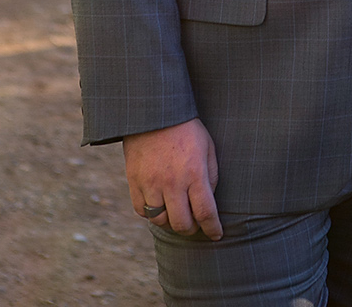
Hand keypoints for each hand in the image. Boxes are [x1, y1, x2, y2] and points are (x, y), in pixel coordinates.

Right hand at [122, 118, 221, 239]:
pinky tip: (160, 206)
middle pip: (181, 223)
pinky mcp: (134, 182)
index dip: (213, 228)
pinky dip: (152, 214)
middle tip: (196, 225)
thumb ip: (211, 176)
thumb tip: (209, 201)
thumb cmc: (187, 130)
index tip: (217, 236)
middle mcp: (172, 183)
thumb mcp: (208, 148)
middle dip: (191, 229)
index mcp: (195, 173)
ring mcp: (151, 184)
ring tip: (177, 214)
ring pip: (160, 220)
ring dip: (171, 222)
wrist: (154, 115)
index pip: (206, 212)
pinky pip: (142, 211)